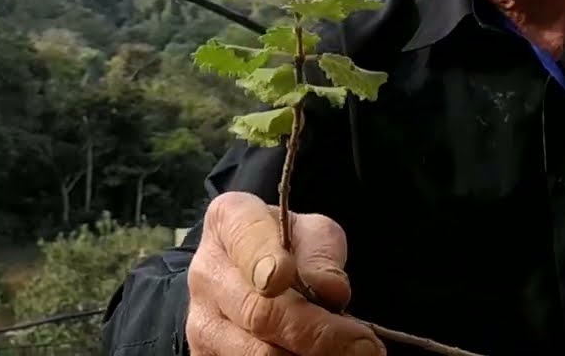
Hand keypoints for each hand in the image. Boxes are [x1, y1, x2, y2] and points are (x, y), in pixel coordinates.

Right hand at [185, 191, 384, 355]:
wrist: (250, 272)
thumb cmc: (288, 244)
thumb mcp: (313, 232)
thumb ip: (322, 254)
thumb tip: (331, 292)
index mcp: (230, 221)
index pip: (248, 240)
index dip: (271, 262)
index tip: (300, 281)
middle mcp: (207, 271)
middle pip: (259, 312)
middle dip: (318, 333)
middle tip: (363, 345)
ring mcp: (201, 320)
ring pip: (256, 352)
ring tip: (353, 354)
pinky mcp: (207, 355)